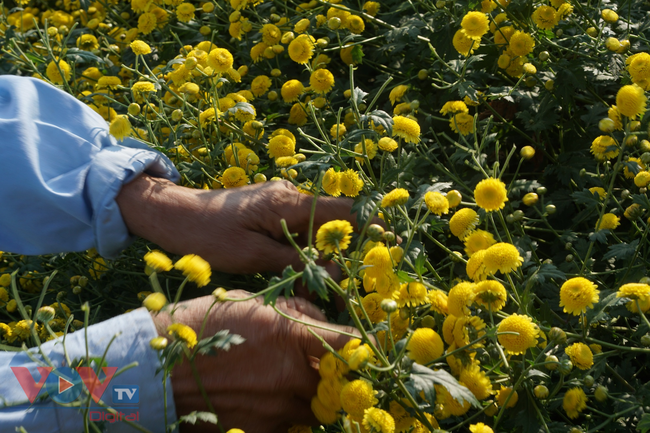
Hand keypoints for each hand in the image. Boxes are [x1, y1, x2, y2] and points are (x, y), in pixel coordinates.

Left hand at [117, 175, 361, 273]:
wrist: (169, 214)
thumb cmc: (205, 236)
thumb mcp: (250, 256)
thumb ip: (294, 262)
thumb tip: (333, 271)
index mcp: (288, 202)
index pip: (342, 210)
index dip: (370, 226)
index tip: (392, 242)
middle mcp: (289, 196)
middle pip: (333, 222)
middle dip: (348, 249)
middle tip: (359, 280)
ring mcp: (279, 202)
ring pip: (315, 228)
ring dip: (325, 254)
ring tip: (331, 285)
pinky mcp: (269, 210)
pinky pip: (298, 230)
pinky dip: (306, 250)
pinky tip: (304, 273)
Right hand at [151, 291, 357, 431]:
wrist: (156, 370)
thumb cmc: (199, 327)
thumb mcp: (247, 304)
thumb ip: (293, 312)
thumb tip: (321, 322)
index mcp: (289, 336)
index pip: (346, 344)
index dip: (362, 347)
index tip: (365, 348)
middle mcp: (288, 375)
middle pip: (334, 385)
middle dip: (332, 378)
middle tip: (320, 370)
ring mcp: (274, 409)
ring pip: (314, 411)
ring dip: (309, 400)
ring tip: (287, 386)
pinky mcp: (258, 432)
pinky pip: (288, 428)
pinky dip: (285, 417)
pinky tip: (264, 403)